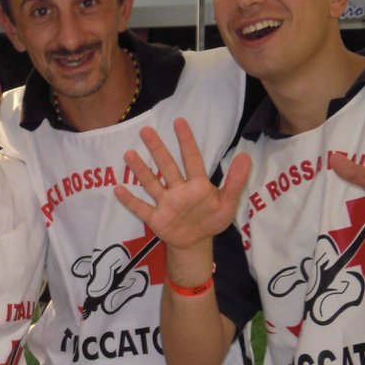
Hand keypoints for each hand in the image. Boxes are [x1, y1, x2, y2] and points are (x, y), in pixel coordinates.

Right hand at [112, 118, 251, 253]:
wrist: (196, 242)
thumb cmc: (212, 219)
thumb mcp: (228, 203)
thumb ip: (236, 181)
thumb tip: (246, 156)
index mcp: (197, 184)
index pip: (192, 159)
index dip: (186, 141)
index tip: (179, 121)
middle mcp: (178, 189)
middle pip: (167, 166)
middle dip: (157, 149)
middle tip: (146, 130)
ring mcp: (166, 203)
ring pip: (152, 183)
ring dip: (141, 170)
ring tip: (129, 154)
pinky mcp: (156, 219)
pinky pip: (141, 208)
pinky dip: (130, 200)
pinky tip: (118, 189)